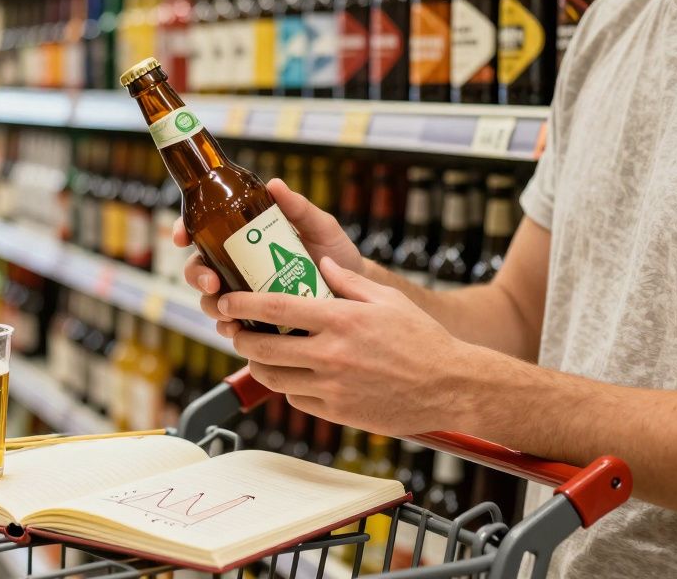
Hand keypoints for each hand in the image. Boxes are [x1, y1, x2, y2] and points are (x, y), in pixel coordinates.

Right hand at [175, 178, 364, 322]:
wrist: (355, 289)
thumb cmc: (335, 252)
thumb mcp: (319, 226)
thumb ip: (298, 207)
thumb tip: (275, 184)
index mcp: (245, 237)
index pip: (204, 229)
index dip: (185, 229)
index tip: (182, 237)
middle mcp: (238, 264)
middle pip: (199, 268)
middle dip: (197, 276)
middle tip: (212, 283)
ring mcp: (245, 293)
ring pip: (212, 300)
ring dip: (211, 308)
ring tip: (226, 316)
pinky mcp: (256, 319)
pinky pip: (232, 324)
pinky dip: (229, 328)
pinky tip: (237, 331)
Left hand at [217, 257, 481, 435]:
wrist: (450, 386)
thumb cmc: (423, 340)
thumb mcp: (387, 300)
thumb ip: (348, 280)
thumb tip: (320, 263)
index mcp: (340, 319)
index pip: (274, 308)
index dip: (241, 304)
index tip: (227, 301)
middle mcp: (330, 354)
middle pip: (262, 347)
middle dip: (239, 337)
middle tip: (235, 330)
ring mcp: (331, 387)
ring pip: (274, 377)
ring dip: (259, 364)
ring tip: (259, 353)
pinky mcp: (337, 412)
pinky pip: (297, 400)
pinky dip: (289, 388)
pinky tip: (295, 376)